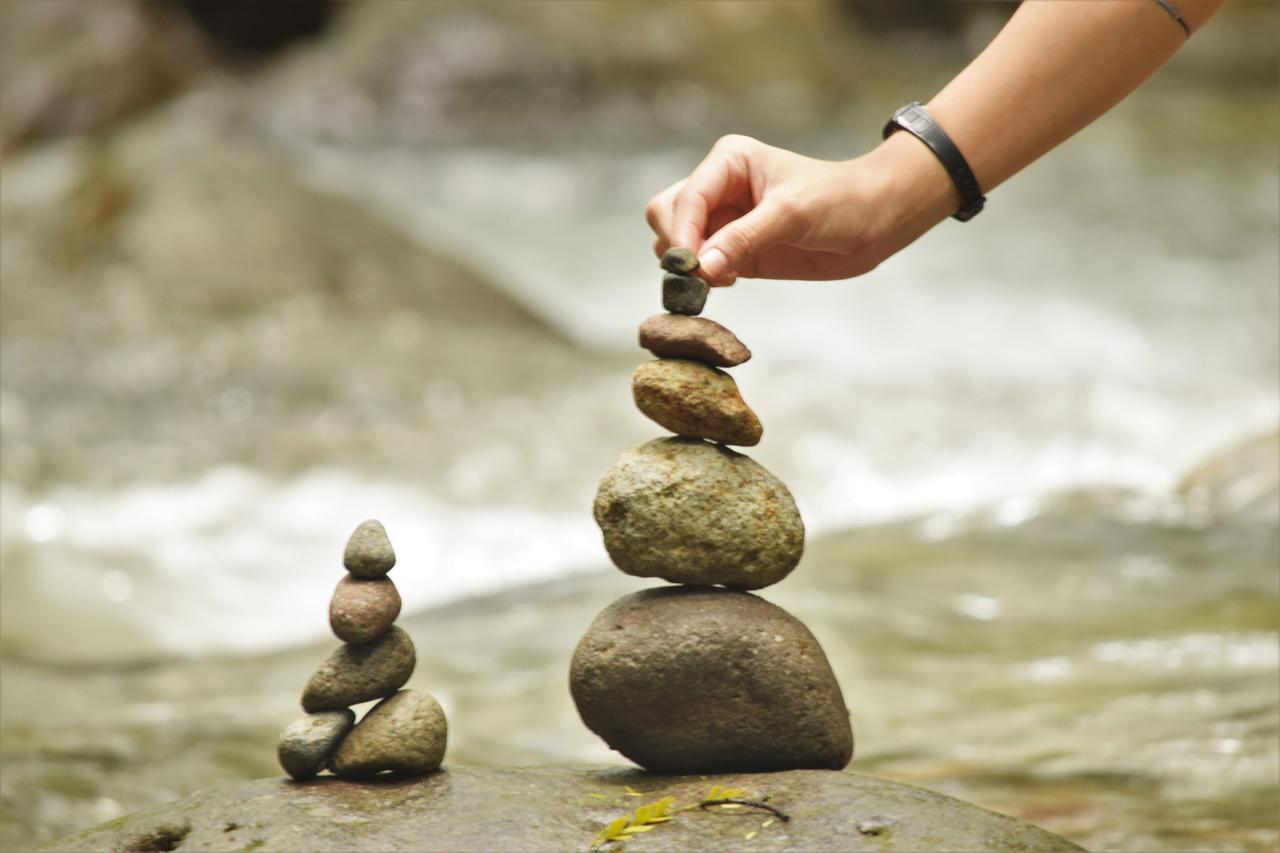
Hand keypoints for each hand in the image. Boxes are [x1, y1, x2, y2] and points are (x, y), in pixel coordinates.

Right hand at [645, 133, 955, 284]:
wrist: (877, 220)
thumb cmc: (842, 201)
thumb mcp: (792, 215)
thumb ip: (744, 239)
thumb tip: (700, 268)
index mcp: (728, 162)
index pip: (685, 199)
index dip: (682, 234)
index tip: (691, 268)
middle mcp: (719, 188)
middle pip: (667, 216)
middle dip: (678, 247)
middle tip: (704, 275)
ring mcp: (725, 220)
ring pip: (677, 243)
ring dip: (689, 267)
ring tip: (724, 278)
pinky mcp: (735, 250)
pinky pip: (700, 266)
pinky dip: (703, 279)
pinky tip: (731, 281)